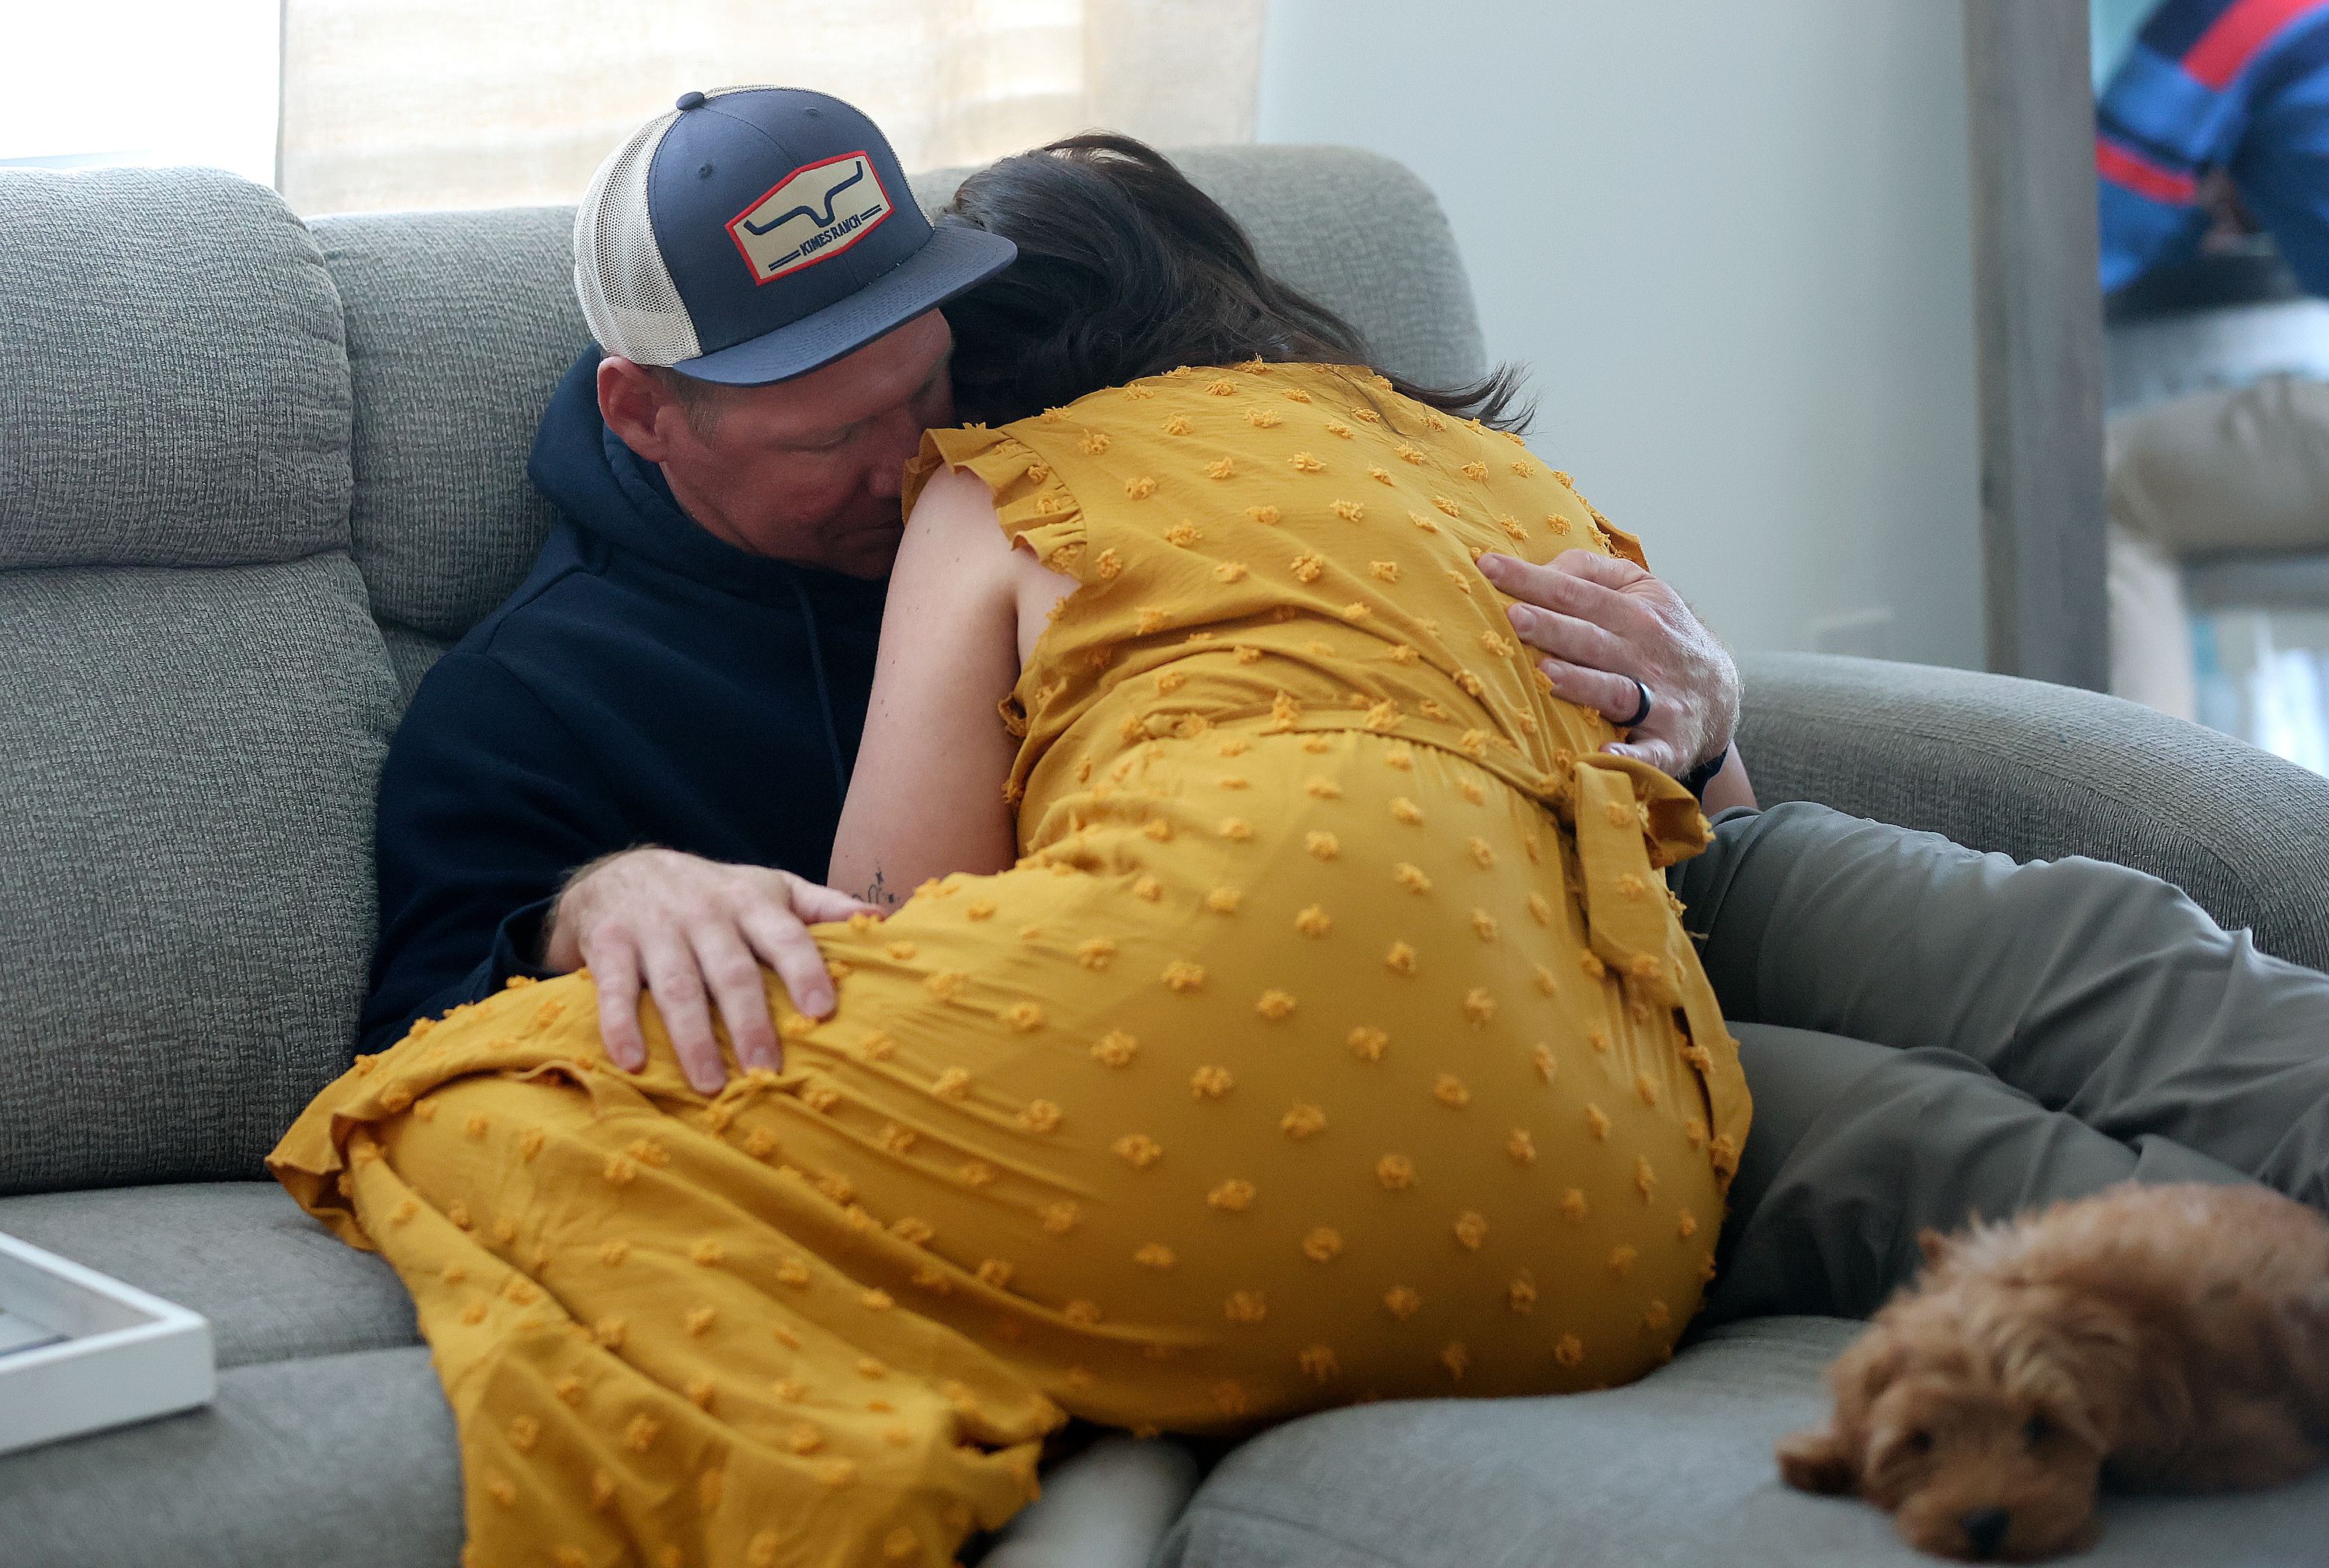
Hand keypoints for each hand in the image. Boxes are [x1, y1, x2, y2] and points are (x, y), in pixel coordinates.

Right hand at [540, 847, 879, 1092]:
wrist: (619, 872)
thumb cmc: (714, 893)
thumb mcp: (769, 886)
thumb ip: (824, 906)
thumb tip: (885, 920)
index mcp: (751, 902)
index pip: (785, 935)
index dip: (805, 970)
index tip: (823, 1011)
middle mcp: (704, 913)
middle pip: (731, 971)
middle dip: (749, 1021)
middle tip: (767, 1069)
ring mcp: (654, 928)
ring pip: (677, 986)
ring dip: (692, 1037)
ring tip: (710, 1084)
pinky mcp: (607, 944)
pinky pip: (612, 989)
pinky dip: (619, 1026)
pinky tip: (633, 1063)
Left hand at [1476, 550, 1739, 780]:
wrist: (1721, 691)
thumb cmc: (1658, 634)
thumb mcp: (1638, 589)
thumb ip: (1589, 572)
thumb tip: (1537, 568)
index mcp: (1635, 609)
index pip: (1575, 591)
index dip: (1531, 579)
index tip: (1486, 568)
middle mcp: (1646, 652)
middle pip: (1591, 638)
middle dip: (1553, 628)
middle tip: (1513, 618)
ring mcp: (1659, 699)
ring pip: (1615, 690)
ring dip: (1582, 684)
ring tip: (1545, 675)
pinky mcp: (1669, 743)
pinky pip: (1649, 753)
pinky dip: (1630, 758)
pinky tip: (1603, 759)